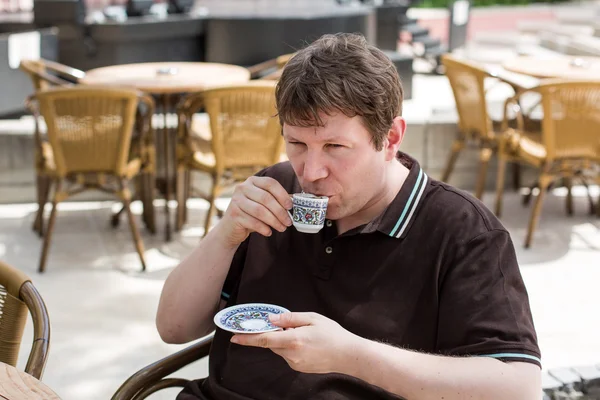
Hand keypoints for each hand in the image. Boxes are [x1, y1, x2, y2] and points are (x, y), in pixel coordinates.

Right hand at [217, 176, 292, 246]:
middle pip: (266, 198)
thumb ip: (277, 200)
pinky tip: (269, 232)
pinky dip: (264, 228)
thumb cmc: (251, 213)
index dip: (282, 194)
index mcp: (252, 181)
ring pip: (260, 211)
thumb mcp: (263, 204)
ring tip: (282, 228)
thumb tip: (296, 201)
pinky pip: (253, 222)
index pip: (270, 183)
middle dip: (280, 212)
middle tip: (289, 222)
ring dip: (274, 221)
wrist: (230, 228)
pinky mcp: (233, 214)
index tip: (290, 206)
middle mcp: (242, 188)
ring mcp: (236, 200)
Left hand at [230, 312, 359, 374]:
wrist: (348, 355)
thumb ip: (290, 318)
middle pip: (272, 343)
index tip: (234, 337)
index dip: (248, 338)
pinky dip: (292, 347)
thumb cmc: (333, 334)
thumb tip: (272, 318)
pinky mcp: (299, 368)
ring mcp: (295, 363)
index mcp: (293, 340)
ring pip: (280, 349)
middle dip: (275, 333)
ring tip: (305, 334)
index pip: (264, 339)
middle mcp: (291, 354)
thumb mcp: (312, 318)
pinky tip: (308, 343)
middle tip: (288, 325)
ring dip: (285, 340)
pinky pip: (288, 355)